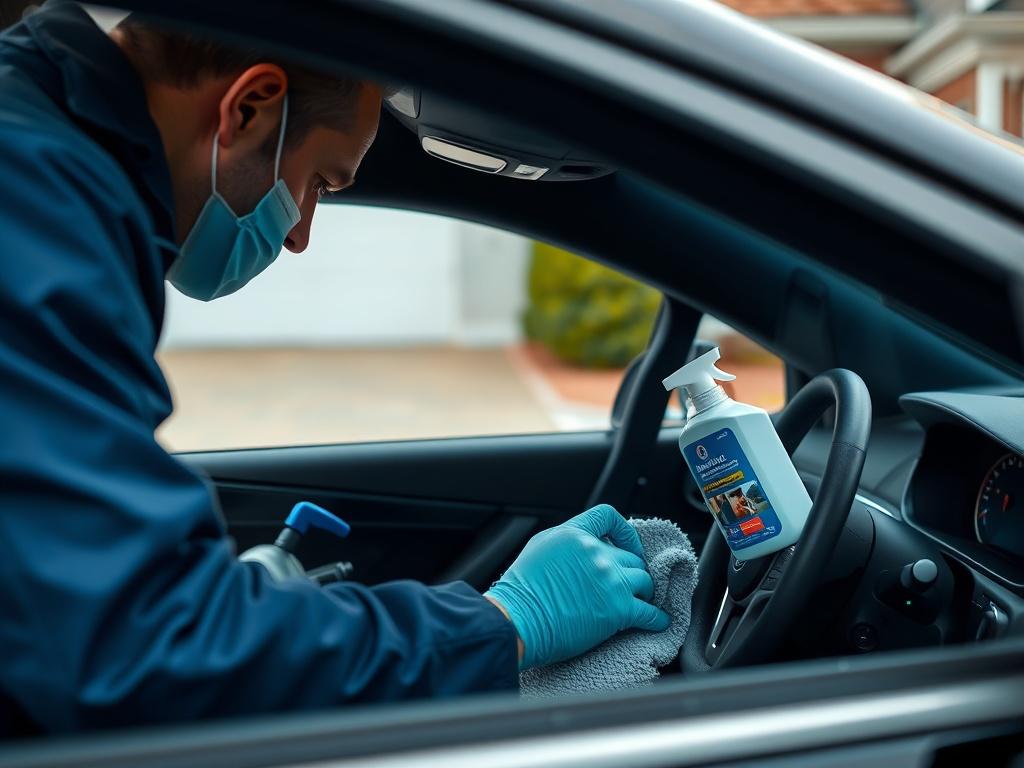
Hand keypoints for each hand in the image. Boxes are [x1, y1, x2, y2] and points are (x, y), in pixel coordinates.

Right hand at [484, 504, 669, 668]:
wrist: (518, 621)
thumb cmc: (521, 592)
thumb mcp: (539, 548)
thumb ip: (566, 541)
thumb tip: (583, 546)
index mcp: (574, 534)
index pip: (609, 517)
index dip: (624, 532)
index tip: (628, 546)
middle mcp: (596, 552)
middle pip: (631, 556)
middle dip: (631, 570)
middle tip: (628, 584)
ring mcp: (610, 580)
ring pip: (644, 580)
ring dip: (643, 592)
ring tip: (640, 601)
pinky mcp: (618, 609)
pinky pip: (650, 612)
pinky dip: (657, 619)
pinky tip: (658, 622)